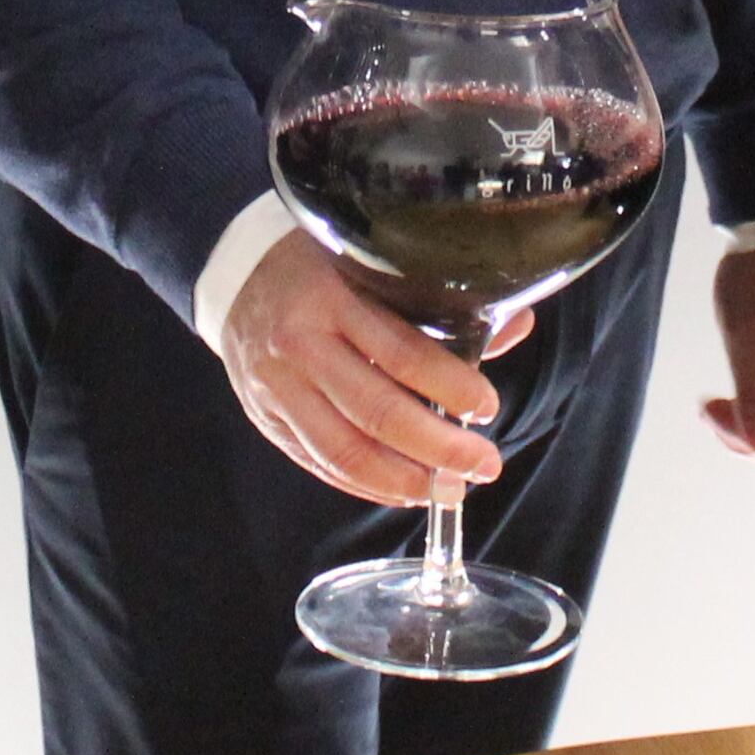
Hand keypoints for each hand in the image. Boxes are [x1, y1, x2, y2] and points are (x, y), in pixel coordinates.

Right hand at [220, 232, 531, 505]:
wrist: (239, 277)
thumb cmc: (320, 268)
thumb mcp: (372, 264)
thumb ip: (437, 300)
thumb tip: (515, 326)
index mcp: (333, 296)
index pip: (401, 352)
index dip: (450, 387)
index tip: (486, 407)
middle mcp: (301, 344)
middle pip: (377, 412)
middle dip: (440, 448)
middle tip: (483, 463)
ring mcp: (280, 388)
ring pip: (346, 451)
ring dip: (406, 481)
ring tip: (451, 489)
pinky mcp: (269, 420)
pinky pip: (322, 465)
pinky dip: (368, 487)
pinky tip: (405, 490)